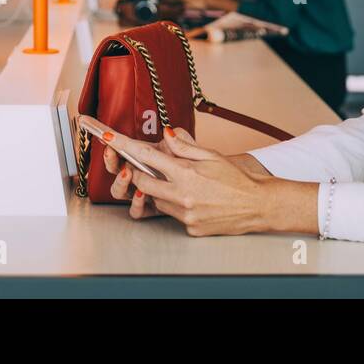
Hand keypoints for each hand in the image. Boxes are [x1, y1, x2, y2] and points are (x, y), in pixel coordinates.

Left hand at [99, 124, 305, 236]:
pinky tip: (194, 199)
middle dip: (140, 174)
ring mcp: (184, 214)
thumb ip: (185, 146)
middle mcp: (181, 195)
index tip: (105, 137)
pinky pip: (171, 214)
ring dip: (160, 190)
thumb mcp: (212, 156)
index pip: (145, 157)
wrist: (258, 205)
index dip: (122, 146)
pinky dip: (176, 205)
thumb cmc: (237, 179)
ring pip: (156, 200)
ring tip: (182, 184)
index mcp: (185, 173)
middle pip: (143, 182)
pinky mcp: (189, 228)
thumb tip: (167, 134)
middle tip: (149, 168)